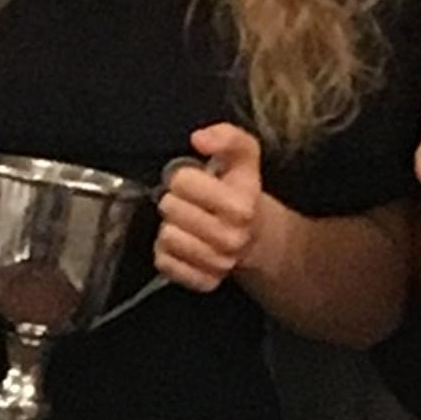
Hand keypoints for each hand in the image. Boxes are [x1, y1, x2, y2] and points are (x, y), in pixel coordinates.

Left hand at [155, 124, 274, 292]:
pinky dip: (167, 251)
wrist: (256, 234)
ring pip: (166, 237)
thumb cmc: (240, 190)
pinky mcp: (204, 282)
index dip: (182, 176)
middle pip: (170, 209)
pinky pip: (164, 262)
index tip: (192, 179)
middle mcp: (232, 238)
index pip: (183, 182)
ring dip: (171, 226)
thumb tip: (199, 138)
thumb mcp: (243, 156)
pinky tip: (183, 242)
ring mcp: (218, 263)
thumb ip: (227, 138)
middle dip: (174, 200)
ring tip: (186, 221)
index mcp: (242, 205)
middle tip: (188, 201)